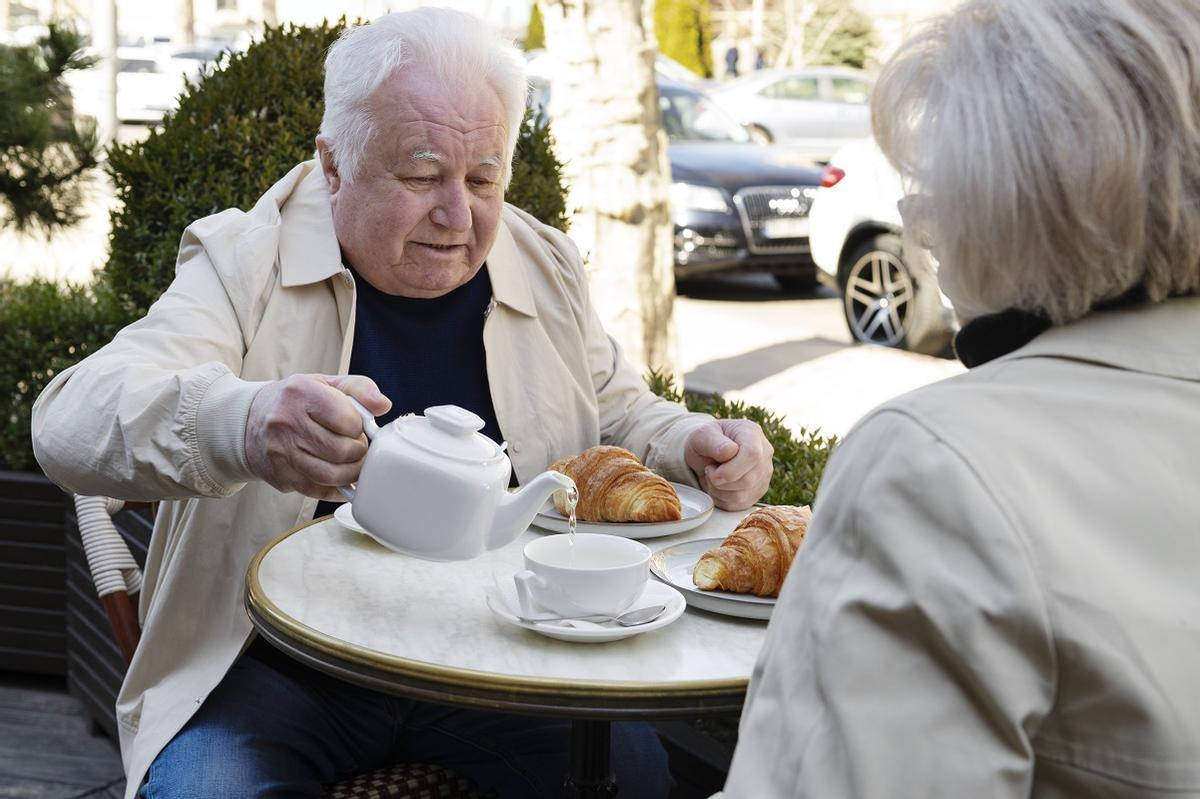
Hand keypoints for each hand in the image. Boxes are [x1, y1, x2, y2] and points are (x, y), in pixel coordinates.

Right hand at [245, 374, 390, 499]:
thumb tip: (383, 405)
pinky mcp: (279, 477)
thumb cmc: (295, 401)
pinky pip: (319, 491)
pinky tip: (340, 478)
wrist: (247, 420)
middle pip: (342, 451)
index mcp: (301, 394)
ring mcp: (280, 453)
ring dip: (351, 473)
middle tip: (356, 446)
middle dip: (358, 451)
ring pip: (332, 475)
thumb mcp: (325, 383)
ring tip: (351, 462)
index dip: (359, 426)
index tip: (355, 425)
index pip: (347, 420)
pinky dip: (337, 489)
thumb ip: (359, 389)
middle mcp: (286, 423)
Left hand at [685, 420, 773, 509]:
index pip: (752, 455)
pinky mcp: (758, 492)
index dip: (730, 469)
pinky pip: (739, 504)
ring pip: (742, 496)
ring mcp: (764, 474)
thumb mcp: (701, 435)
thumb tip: (729, 452)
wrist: (707, 452)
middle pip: (748, 480)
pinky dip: (722, 499)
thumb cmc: (705, 441)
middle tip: (709, 470)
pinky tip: (719, 485)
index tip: (710, 469)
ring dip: (719, 490)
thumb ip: (713, 441)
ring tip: (713, 476)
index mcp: (752, 434)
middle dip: (720, 481)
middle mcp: (764, 454)